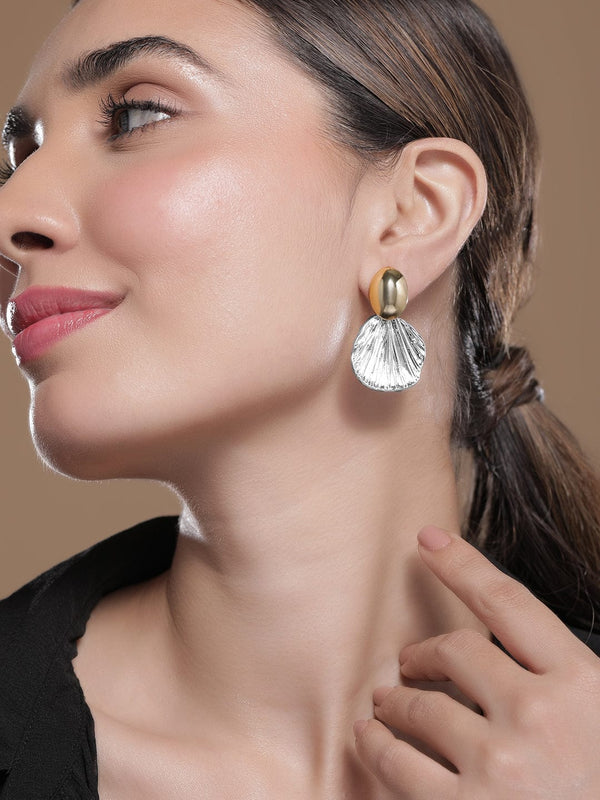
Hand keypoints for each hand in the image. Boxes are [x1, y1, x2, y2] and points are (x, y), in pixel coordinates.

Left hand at [353, 526, 599, 798]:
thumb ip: (570, 681)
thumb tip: (522, 647)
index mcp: (585, 687)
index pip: (509, 603)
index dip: (463, 564)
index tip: (428, 540)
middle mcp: (539, 716)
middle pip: (455, 650)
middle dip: (424, 651)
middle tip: (410, 661)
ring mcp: (499, 767)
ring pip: (419, 706)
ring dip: (395, 701)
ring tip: (386, 704)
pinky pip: (396, 765)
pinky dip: (376, 747)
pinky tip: (371, 739)